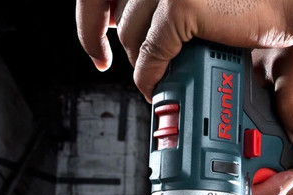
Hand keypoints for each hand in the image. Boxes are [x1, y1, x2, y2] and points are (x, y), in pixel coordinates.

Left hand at [76, 0, 292, 100]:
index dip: (93, 16)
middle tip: (113, 63)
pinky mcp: (179, 4)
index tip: (100, 35)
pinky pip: (151, 55)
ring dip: (139, 65)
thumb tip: (144, 26)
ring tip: (155, 78)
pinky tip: (157, 87)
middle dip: (109, 42)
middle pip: (111, 11)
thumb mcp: (199, 0)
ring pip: (131, 37)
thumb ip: (168, 6)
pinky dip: (149, 77)